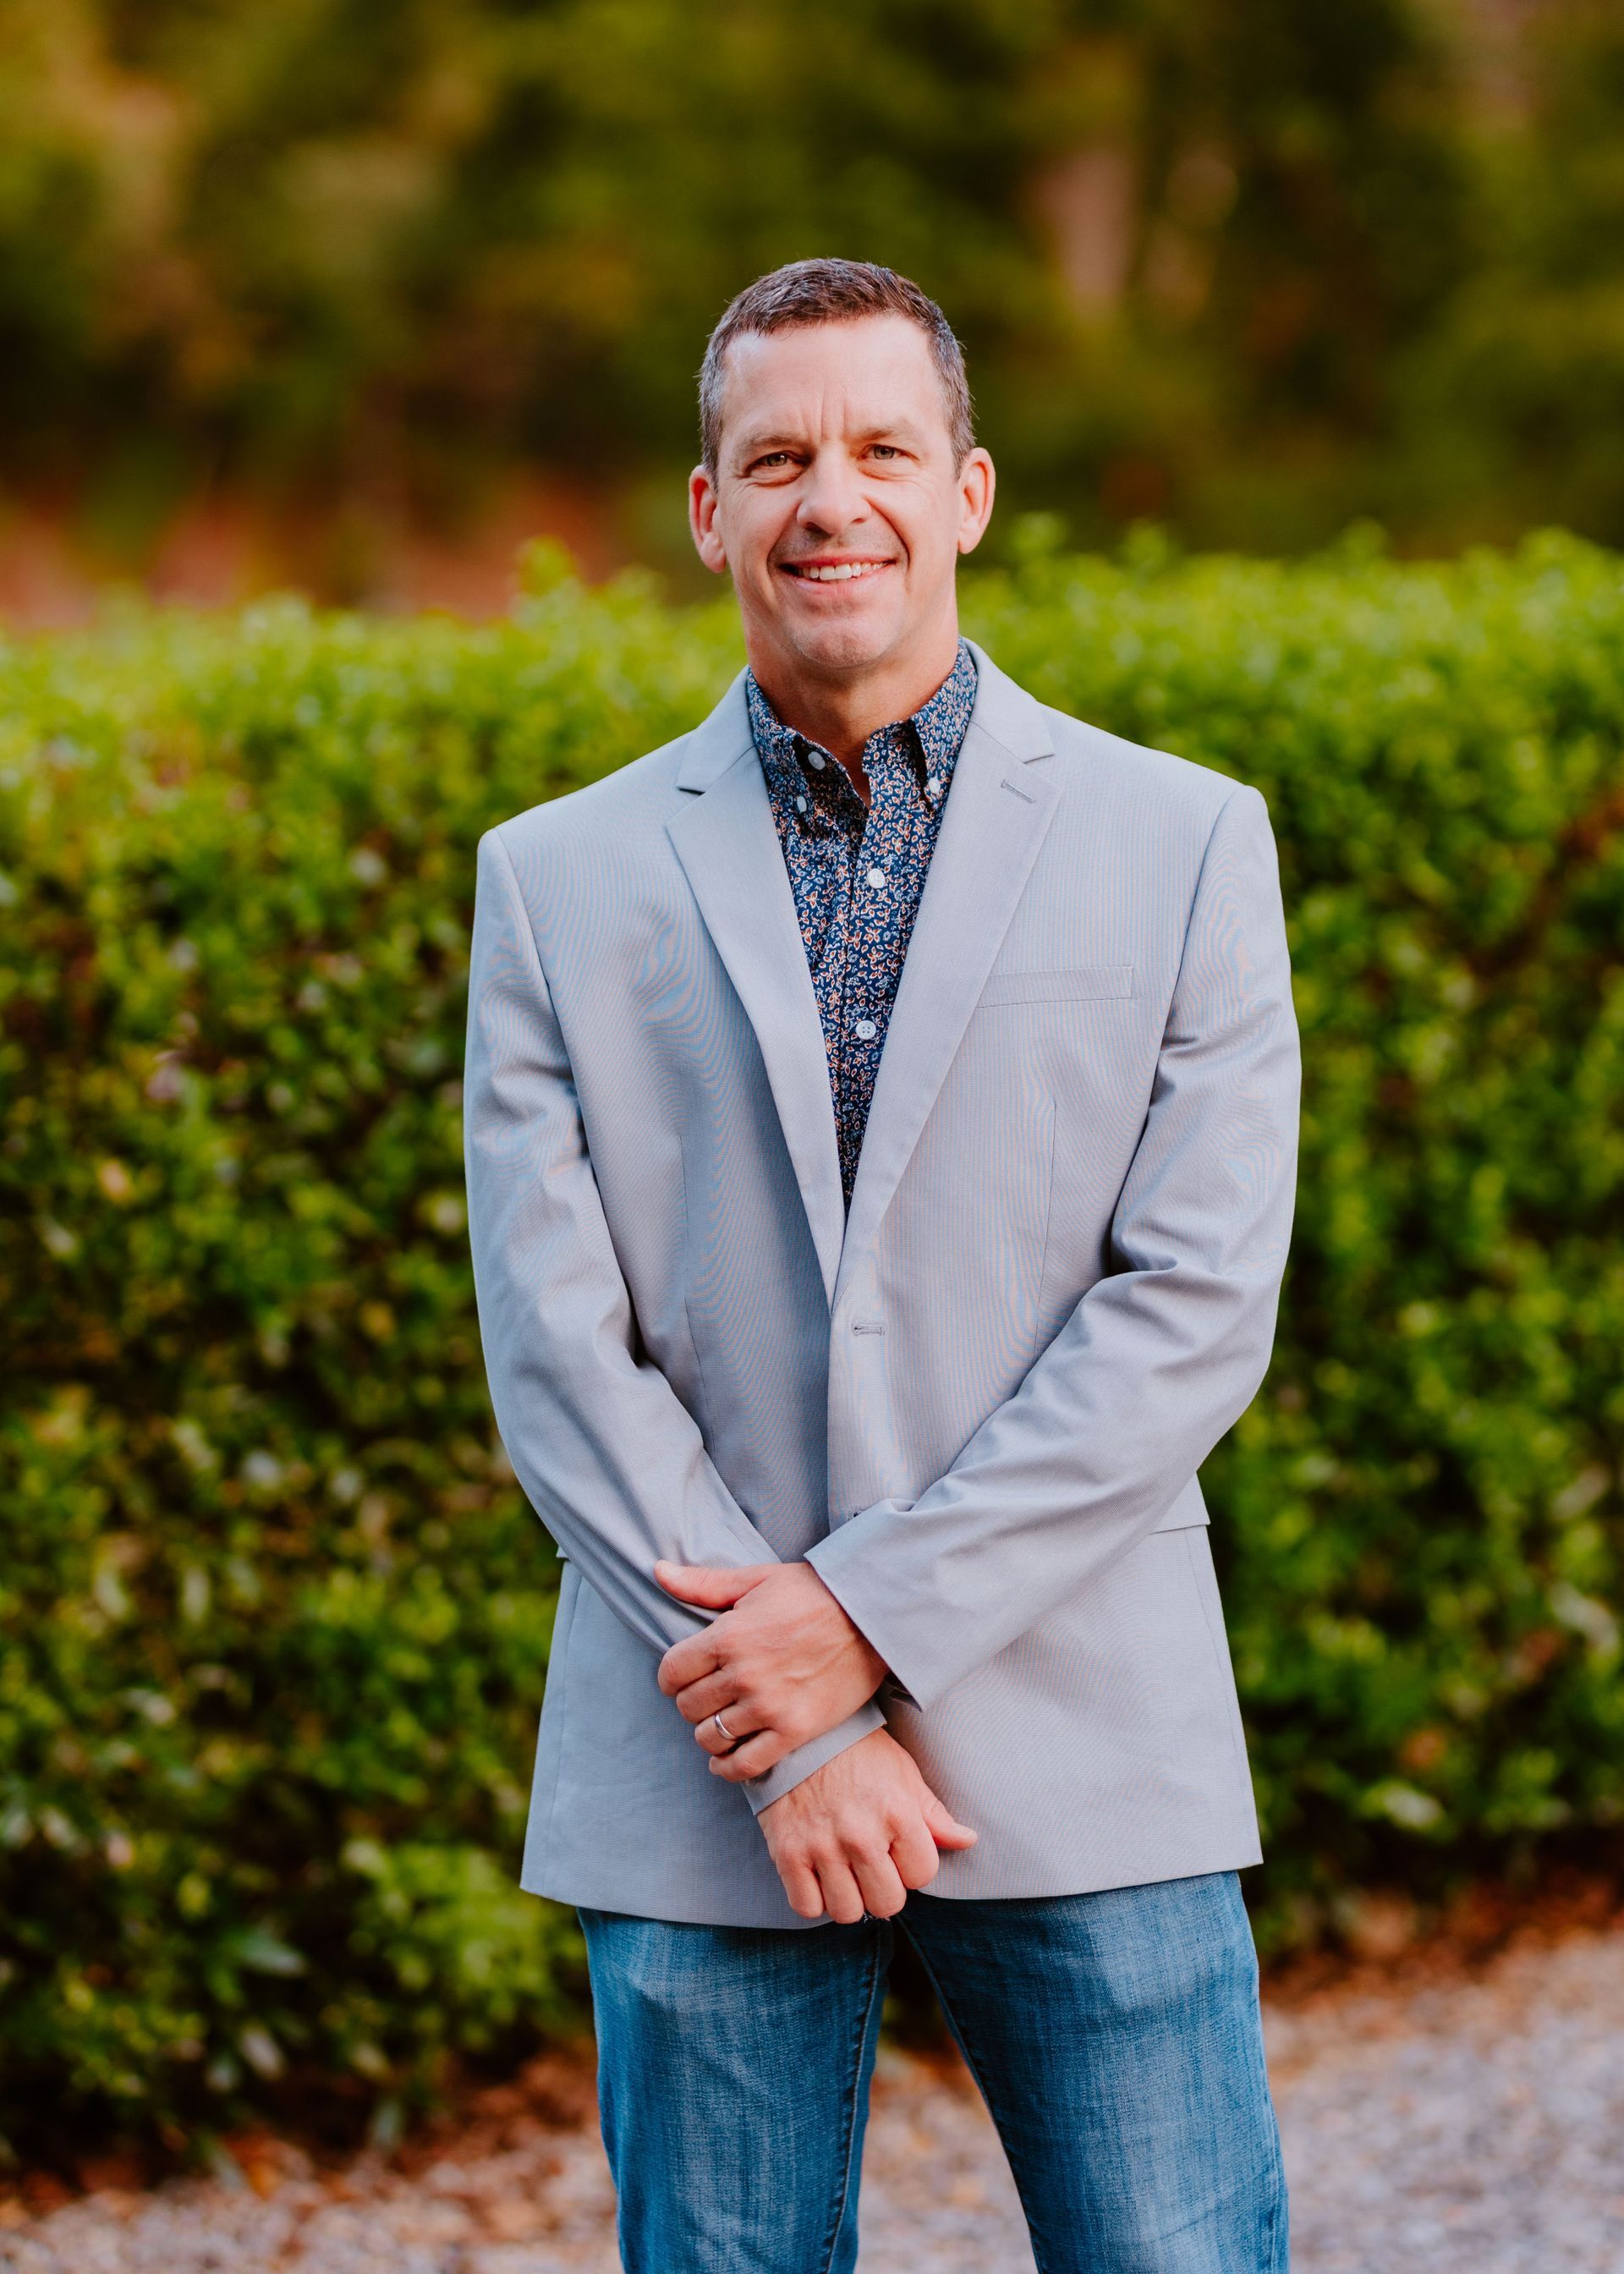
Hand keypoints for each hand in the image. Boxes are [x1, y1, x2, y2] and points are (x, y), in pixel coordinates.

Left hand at [654, 1558, 886, 1780]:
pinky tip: (726, 1758)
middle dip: (691, 1702)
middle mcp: (744, 1674)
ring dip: (709, 1732)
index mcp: (729, 1635)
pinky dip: (728, 1767)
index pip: (671, 1672)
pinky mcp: (795, 1730)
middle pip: (688, 1707)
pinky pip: (746, 1765)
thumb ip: (703, 1584)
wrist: (873, 1615)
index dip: (671, 1677)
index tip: (683, 1676)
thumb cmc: (814, 1593)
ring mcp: (770, 1706)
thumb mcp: (756, 1579)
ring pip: (711, 1737)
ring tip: (721, 1721)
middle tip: (708, 1696)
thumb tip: (656, 1571)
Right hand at [759, 1730, 976, 1921]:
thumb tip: (968, 1841)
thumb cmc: (858, 1751)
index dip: (913, 1866)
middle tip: (872, 1865)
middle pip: (887, 1903)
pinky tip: (819, 1875)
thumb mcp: (903, 1772)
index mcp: (897, 1813)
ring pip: (847, 1912)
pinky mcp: (787, 1853)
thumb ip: (934, 1814)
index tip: (898, 1850)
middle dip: (884, 1888)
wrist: (800, 1732)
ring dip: (848, 1897)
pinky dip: (814, 1899)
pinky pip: (807, 1907)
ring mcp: (822, 1846)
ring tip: (844, 1870)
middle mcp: (861, 1834)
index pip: (922, 1876)